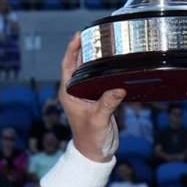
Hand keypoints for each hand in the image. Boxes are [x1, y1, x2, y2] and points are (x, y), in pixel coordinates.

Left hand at [57, 34, 123, 159]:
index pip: (68, 65)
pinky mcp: (96, 98)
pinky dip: (104, 70)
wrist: (95, 153)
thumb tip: (118, 88)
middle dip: (84, 48)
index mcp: (69, 93)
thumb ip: (107, 103)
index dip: (72, 49)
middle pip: (78, 64)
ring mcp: (85, 94)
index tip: (78, 35)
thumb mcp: (99, 119)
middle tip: (94, 33)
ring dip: (94, 58)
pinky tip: (112, 63)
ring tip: (104, 43)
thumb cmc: (91, 138)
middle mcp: (75, 91)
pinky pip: (99, 79)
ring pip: (88, 71)